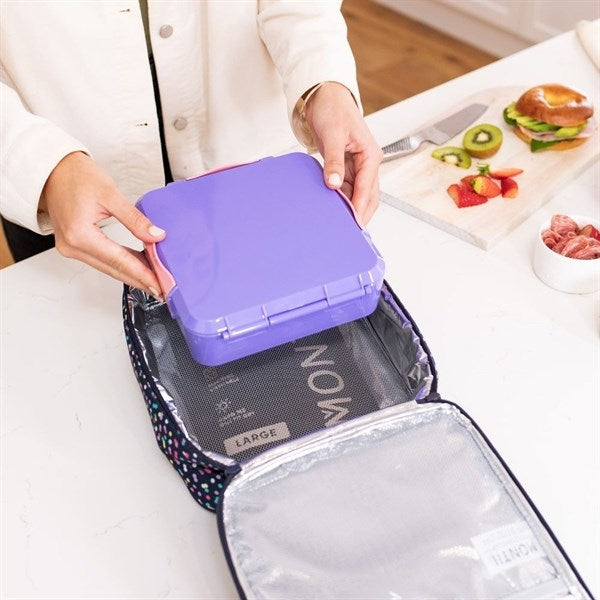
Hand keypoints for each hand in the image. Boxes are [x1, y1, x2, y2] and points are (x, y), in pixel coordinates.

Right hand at [40, 152, 165, 298]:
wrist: (52, 169)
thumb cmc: (75, 176)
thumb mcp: (111, 194)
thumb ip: (135, 219)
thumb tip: (156, 236)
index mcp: (79, 234)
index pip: (119, 260)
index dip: (142, 274)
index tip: (159, 284)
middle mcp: (72, 246)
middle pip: (113, 269)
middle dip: (139, 280)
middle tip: (162, 289)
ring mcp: (71, 248)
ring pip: (108, 267)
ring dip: (131, 273)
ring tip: (154, 279)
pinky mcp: (74, 245)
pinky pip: (101, 259)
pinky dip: (120, 263)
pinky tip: (138, 266)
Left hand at [304, 82, 382, 225]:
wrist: (323, 97)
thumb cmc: (333, 109)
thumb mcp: (333, 135)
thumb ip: (334, 161)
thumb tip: (333, 184)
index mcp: (370, 155)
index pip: (367, 188)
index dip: (360, 207)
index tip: (354, 223)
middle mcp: (367, 162)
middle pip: (367, 196)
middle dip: (360, 213)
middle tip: (350, 232)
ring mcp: (357, 166)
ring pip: (357, 194)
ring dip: (349, 207)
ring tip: (339, 224)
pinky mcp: (345, 166)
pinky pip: (345, 187)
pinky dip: (340, 198)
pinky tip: (332, 208)